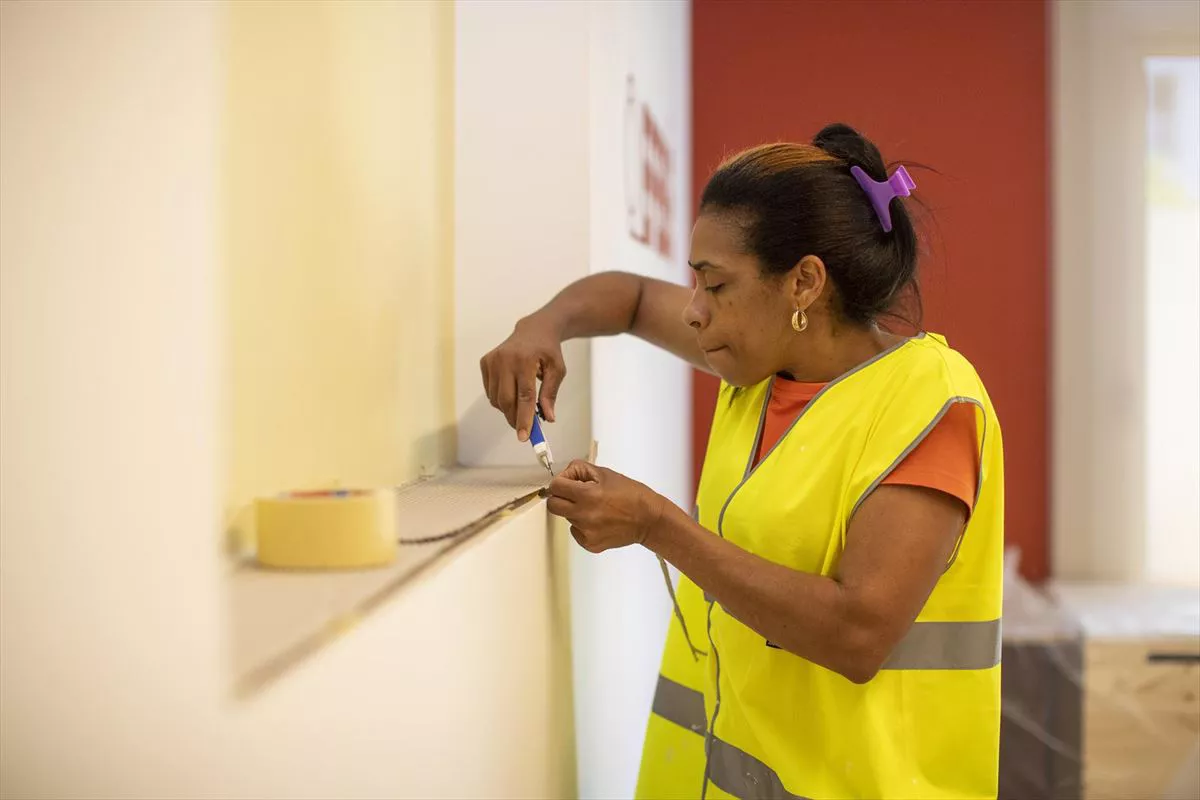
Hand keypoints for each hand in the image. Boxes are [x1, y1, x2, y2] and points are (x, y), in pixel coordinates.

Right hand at [479, 317, 566, 441]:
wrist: (533, 330)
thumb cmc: (547, 351)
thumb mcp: (557, 370)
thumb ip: (550, 394)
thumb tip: (548, 418)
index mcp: (525, 360)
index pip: (524, 396)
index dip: (524, 418)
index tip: (524, 436)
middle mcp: (505, 359)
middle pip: (506, 400)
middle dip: (514, 419)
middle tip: (524, 429)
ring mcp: (492, 360)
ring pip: (496, 399)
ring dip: (508, 410)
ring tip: (522, 406)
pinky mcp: (485, 362)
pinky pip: (490, 392)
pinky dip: (501, 399)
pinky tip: (512, 392)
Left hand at [545, 460, 669, 552]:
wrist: (649, 520)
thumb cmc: (631, 494)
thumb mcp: (606, 474)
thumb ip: (581, 470)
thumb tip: (565, 475)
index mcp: (587, 495)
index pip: (555, 487)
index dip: (561, 482)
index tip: (568, 483)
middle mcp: (584, 515)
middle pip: (553, 506)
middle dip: (560, 497)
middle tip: (574, 495)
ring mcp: (586, 532)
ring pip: (567, 518)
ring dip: (575, 511)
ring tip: (595, 508)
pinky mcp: (590, 544)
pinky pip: (576, 532)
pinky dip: (582, 526)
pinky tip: (598, 521)